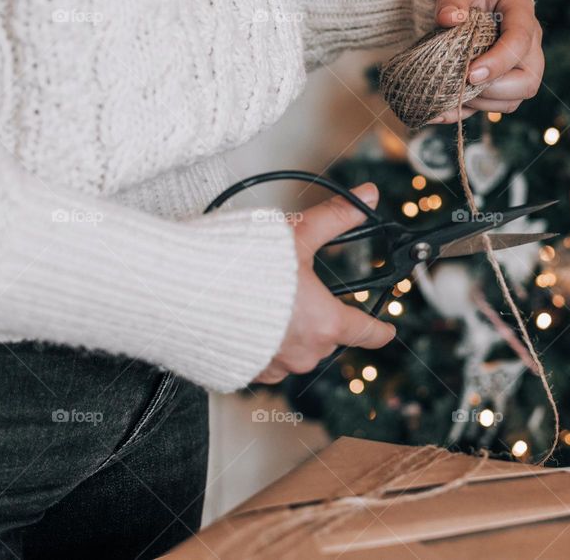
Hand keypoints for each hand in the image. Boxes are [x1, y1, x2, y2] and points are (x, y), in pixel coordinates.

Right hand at [253, 183, 395, 383]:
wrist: (183, 294)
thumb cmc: (239, 267)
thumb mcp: (297, 235)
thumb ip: (336, 217)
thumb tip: (367, 195)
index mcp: (325, 323)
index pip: (366, 332)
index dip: (379, 329)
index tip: (386, 330)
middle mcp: (304, 352)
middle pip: (327, 336)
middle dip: (318, 316)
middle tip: (296, 291)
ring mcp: (273, 367)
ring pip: (295, 350)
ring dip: (288, 330)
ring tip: (266, 300)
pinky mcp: (243, 373)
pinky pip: (264, 361)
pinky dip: (261, 343)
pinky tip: (245, 318)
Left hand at [430, 0, 543, 123]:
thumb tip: (448, 19)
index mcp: (521, 14)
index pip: (520, 43)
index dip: (498, 62)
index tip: (470, 73)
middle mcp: (527, 46)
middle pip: (527, 82)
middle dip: (494, 89)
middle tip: (464, 82)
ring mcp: (516, 70)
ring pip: (511, 101)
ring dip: (479, 103)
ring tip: (450, 90)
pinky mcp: (499, 86)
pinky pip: (488, 108)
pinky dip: (462, 113)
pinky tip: (437, 112)